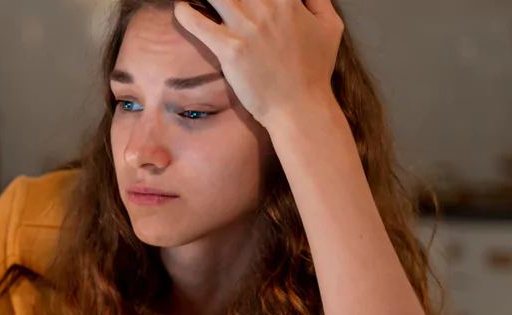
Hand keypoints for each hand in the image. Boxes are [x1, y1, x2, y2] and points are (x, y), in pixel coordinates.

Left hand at [173, 0, 343, 126]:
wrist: (300, 107)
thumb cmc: (315, 70)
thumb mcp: (330, 27)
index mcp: (288, 0)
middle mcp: (267, 9)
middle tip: (215, 0)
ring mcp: (247, 29)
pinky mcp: (230, 50)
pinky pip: (199, 24)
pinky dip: (186, 13)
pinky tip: (181, 8)